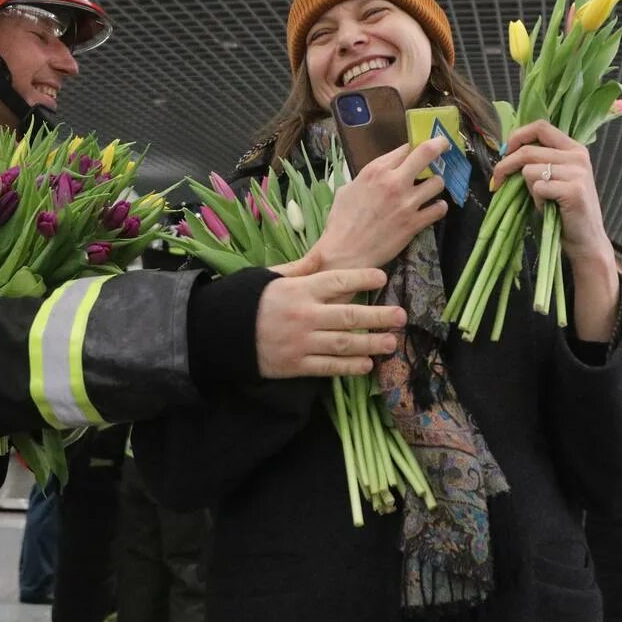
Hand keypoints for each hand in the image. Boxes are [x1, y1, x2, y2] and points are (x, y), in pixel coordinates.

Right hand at [256, 267, 406, 377]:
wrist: (221, 333)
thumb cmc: (248, 301)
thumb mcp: (270, 277)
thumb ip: (299, 269)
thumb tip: (322, 254)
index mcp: (300, 290)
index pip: (338, 281)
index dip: (363, 278)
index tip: (382, 277)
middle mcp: (305, 316)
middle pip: (350, 316)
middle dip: (379, 316)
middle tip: (401, 316)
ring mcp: (302, 343)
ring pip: (344, 344)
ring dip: (371, 344)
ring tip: (391, 343)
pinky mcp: (296, 365)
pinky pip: (329, 367)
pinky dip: (349, 367)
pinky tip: (367, 365)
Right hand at [311, 137, 450, 270]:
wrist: (344, 253)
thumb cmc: (341, 222)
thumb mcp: (347, 190)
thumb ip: (366, 178)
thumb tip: (378, 177)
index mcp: (375, 171)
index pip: (404, 148)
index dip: (414, 147)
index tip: (420, 147)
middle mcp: (394, 182)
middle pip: (427, 153)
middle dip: (439, 146)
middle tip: (444, 146)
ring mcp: (407, 203)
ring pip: (438, 182)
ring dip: (435, 184)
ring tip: (430, 189)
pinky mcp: (414, 223)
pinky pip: (439, 209)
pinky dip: (438, 208)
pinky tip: (433, 208)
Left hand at [492, 120, 612, 266]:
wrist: (585, 239)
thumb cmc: (563, 209)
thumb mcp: (553, 178)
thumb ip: (538, 161)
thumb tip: (507, 152)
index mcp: (574, 148)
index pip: (541, 127)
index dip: (517, 136)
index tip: (505, 152)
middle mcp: (578, 156)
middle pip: (528, 150)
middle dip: (505, 166)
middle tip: (497, 181)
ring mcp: (578, 172)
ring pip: (530, 170)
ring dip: (527, 188)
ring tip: (541, 200)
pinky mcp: (574, 189)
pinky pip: (538, 187)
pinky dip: (536, 199)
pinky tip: (548, 207)